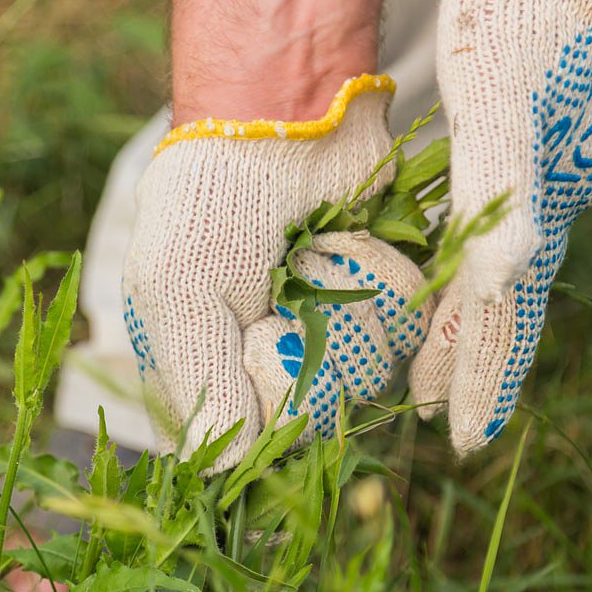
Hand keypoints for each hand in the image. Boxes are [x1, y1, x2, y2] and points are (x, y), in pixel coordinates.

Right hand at [123, 76, 397, 470]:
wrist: (285, 112)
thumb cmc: (212, 204)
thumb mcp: (180, 293)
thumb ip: (202, 386)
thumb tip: (223, 479)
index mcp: (208, 372)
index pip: (252, 444)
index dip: (269, 408)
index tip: (260, 346)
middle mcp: (272, 365)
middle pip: (321, 417)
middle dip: (314, 347)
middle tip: (284, 289)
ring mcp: (332, 336)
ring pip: (370, 375)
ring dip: (350, 304)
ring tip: (316, 250)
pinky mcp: (384, 304)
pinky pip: (411, 332)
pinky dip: (388, 284)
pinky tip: (355, 243)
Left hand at [411, 0, 591, 454]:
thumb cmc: (523, 4)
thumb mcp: (499, 85)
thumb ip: (501, 177)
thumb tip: (505, 280)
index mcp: (547, 188)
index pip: (506, 304)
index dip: (483, 370)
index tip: (460, 435)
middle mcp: (560, 181)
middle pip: (509, 292)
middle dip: (476, 360)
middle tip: (444, 424)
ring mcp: (554, 156)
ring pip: (507, 257)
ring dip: (472, 318)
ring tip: (435, 372)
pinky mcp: (542, 127)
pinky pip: (505, 212)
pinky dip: (476, 258)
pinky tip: (456, 269)